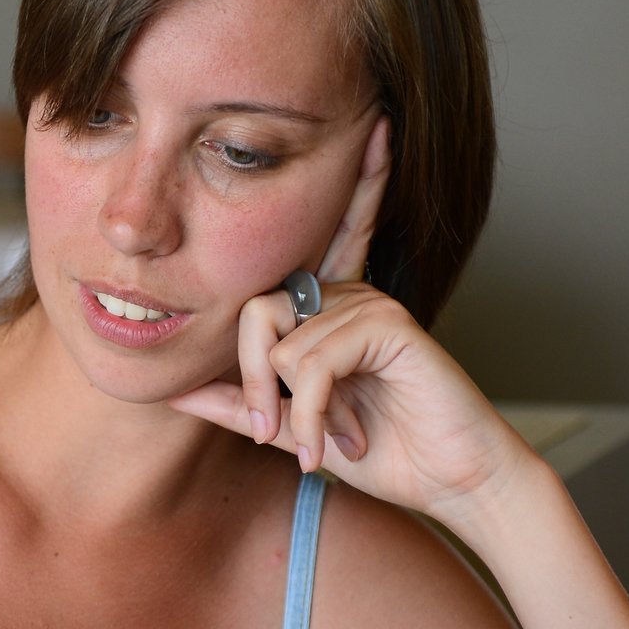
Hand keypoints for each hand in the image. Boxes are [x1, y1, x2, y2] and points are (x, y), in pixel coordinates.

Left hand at [167, 118, 533, 527]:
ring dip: (296, 413)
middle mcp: (346, 293)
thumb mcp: (294, 428)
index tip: (365, 148)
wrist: (451, 481)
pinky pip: (311, 361)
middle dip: (252, 382)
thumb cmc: (384, 452)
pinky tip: (338, 439)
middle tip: (273, 432)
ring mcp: (370, 302)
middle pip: (254, 307)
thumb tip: (176, 389)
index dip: (335, 190)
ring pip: (279, 343)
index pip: (308, 245)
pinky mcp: (388, 323)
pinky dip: (311, 412)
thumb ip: (241, 405)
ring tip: (330, 440)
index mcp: (327, 307)